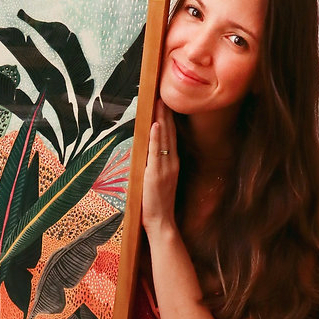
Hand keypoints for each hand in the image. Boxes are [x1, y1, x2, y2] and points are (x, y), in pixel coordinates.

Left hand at [141, 99, 178, 236]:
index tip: (166, 105)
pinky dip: (156, 137)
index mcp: (172, 164)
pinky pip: (156, 151)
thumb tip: (147, 153)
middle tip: (164, 96)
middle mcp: (171, 162)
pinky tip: (156, 124)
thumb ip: (155, 166)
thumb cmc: (158, 204)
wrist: (162, 222)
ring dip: (162, 119)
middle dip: (166, 114)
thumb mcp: (158, 181)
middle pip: (169, 133)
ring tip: (160, 103)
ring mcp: (165, 167)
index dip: (169, 120)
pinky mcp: (156, 173)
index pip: (171, 137)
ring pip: (164, 138)